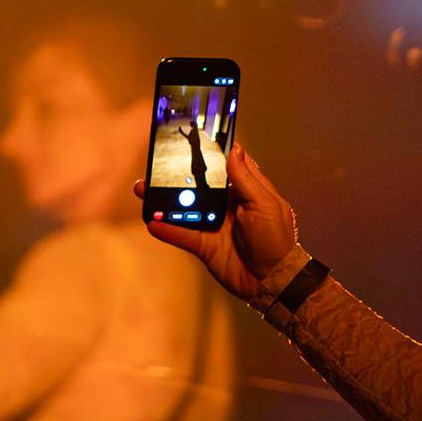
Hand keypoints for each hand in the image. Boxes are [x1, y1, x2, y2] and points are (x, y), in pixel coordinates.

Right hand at [137, 143, 299, 300]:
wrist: (273, 281)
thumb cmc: (277, 241)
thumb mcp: (265, 205)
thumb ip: (247, 179)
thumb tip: (234, 151)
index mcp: (246, 192)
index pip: (227, 166)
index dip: (213, 153)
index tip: (195, 139)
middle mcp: (228, 206)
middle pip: (199, 186)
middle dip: (178, 175)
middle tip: (158, 163)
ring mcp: (214, 225)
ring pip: (185, 209)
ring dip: (164, 201)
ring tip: (144, 189)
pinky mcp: (205, 246)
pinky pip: (182, 235)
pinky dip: (167, 230)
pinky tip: (151, 222)